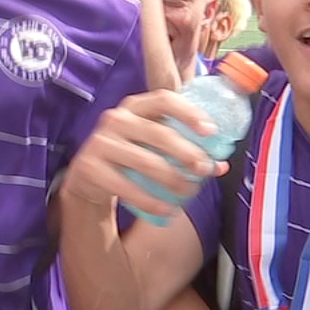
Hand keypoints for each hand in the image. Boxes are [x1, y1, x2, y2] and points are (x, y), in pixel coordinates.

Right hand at [63, 89, 219, 217]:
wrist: (89, 174)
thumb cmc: (130, 153)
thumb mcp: (152, 143)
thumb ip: (184, 147)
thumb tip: (220, 165)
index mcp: (134, 106)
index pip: (164, 100)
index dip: (189, 113)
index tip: (210, 131)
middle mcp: (115, 119)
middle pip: (158, 133)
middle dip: (187, 152)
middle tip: (205, 169)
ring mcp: (100, 142)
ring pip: (145, 162)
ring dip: (173, 180)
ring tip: (188, 192)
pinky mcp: (90, 167)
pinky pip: (127, 187)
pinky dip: (151, 202)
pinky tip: (167, 209)